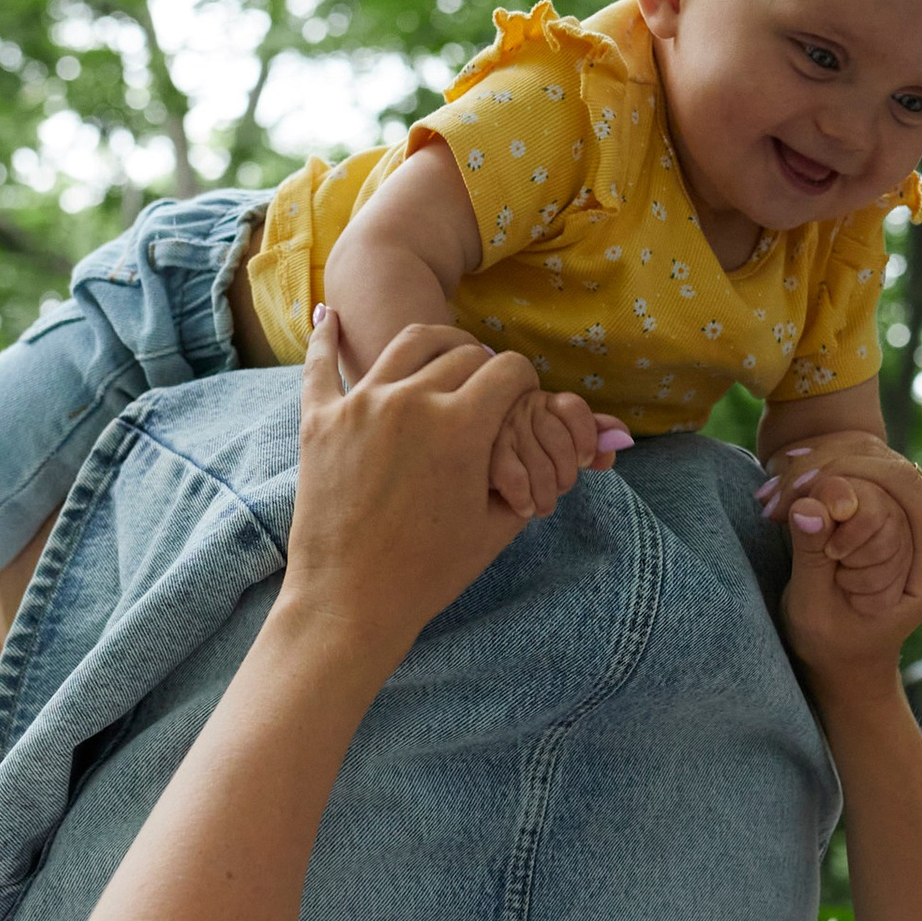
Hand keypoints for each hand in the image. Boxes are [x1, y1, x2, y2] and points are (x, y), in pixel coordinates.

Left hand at [280, 314, 546, 656]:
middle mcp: (410, 401)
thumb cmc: (430, 573)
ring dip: (437, 344)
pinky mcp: (318, 421)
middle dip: (486, 366)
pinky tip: (333, 316)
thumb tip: (602, 445)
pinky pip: (320, 364)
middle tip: (490, 387)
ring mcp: (359, 405)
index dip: (525, 381)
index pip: (510, 370)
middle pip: (465, 354)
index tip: (523, 395)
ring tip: (447, 357)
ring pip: (409, 344)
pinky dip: (328, 337)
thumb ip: (541, 472)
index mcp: (462, 426)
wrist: (351, 604)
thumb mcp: (498, 523)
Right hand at [488, 385, 624, 521]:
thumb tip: (622, 439)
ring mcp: (499, 430)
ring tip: (543, 506)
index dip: (587, 438)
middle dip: (566, 474)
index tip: (586, 461)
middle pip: (560, 440)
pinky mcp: (481, 456)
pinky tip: (525, 508)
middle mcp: (520, 408)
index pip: (574, 408)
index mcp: (543, 401)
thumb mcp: (561, 444)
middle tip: (560, 488)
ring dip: (547, 495)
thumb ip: (592, 438)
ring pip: (540, 465)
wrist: (473, 476)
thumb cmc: (525, 458)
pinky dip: (525, 499)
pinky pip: (515, 478)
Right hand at [765, 442, 921, 688]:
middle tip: (771, 500)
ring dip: (821, 470)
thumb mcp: (812, 608)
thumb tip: (811, 507)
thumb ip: (814, 557)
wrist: (851, 656)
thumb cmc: (832, 642)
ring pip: (879, 460)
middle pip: (892, 467)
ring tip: (775, 498)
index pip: (903, 485)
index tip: (794, 504)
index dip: (846, 480)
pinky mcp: (918, 505)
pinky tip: (794, 491)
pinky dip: (830, 472)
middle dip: (827, 472)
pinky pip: (875, 467)